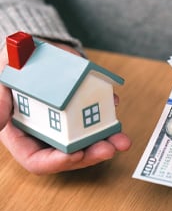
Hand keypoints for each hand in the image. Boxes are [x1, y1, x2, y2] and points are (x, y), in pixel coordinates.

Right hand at [0, 43, 130, 174]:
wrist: (35, 48)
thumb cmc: (15, 64)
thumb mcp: (2, 76)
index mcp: (22, 132)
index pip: (37, 160)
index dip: (57, 162)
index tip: (76, 155)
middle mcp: (46, 131)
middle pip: (70, 155)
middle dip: (91, 155)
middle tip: (110, 148)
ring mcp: (66, 122)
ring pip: (88, 140)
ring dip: (107, 140)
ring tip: (121, 139)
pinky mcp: (81, 108)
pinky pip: (97, 117)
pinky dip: (108, 115)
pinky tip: (114, 104)